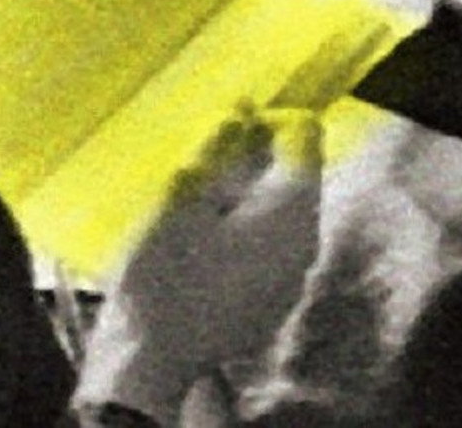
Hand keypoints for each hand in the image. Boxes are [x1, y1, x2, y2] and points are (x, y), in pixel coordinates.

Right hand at [75, 105, 322, 427]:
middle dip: (255, 155)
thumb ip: (219, 144)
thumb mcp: (185, 191)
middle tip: (202, 159)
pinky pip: (272, 241)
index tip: (225, 126)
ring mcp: (293, 274)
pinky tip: (203, 233)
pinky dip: (245, 223)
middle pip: (296, 173)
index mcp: (291, 209)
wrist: (154, 355)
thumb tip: (243, 106)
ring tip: (197, 194)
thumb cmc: (167, 269)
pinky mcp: (274, 296)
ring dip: (246, 189)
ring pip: (282, 207)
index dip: (268, 119)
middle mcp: (306, 240)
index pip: (306, 136)